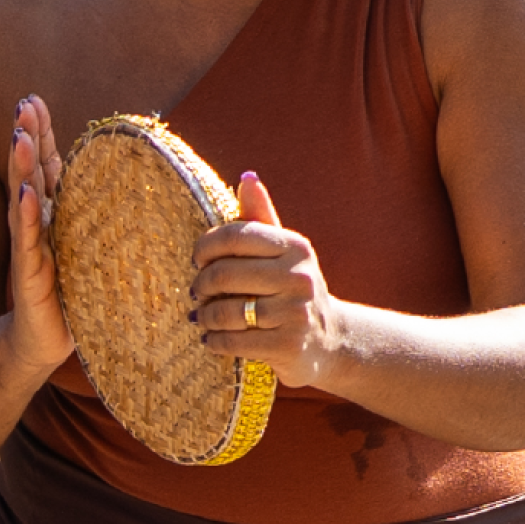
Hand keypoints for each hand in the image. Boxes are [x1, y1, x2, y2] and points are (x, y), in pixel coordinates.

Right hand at [0, 93, 71, 385]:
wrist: (44, 343)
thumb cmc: (72, 294)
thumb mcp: (91, 247)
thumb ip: (98, 215)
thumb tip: (138, 182)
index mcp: (53, 215)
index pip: (45, 166)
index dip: (40, 134)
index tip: (33, 100)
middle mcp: (37, 226)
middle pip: (30, 173)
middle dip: (26, 137)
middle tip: (23, 103)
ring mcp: (30, 249)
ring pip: (24, 200)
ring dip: (21, 167)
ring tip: (18, 137)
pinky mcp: (30, 276)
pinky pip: (29, 242)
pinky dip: (27, 216)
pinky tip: (25, 194)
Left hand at [189, 171, 338, 384]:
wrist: (328, 339)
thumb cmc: (291, 288)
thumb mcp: (282, 252)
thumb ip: (261, 217)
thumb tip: (247, 178)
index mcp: (295, 246)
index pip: (235, 235)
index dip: (205, 247)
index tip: (197, 260)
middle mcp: (299, 277)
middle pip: (223, 274)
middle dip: (200, 285)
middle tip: (197, 292)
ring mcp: (295, 313)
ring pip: (224, 312)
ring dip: (204, 317)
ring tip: (202, 317)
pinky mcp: (287, 346)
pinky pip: (231, 341)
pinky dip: (214, 341)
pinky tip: (212, 338)